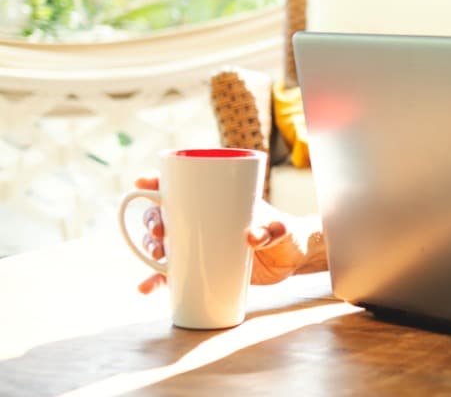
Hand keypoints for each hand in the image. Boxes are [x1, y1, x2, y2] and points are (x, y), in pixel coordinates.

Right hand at [136, 175, 310, 293]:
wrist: (290, 260)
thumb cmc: (284, 233)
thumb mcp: (281, 228)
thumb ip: (273, 230)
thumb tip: (252, 237)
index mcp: (214, 200)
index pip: (179, 186)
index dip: (156, 182)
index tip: (142, 182)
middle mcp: (198, 221)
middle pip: (162, 215)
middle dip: (151, 220)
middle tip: (158, 231)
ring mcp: (196, 246)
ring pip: (161, 244)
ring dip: (149, 249)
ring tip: (155, 257)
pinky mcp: (198, 269)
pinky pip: (170, 275)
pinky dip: (156, 281)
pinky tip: (146, 287)